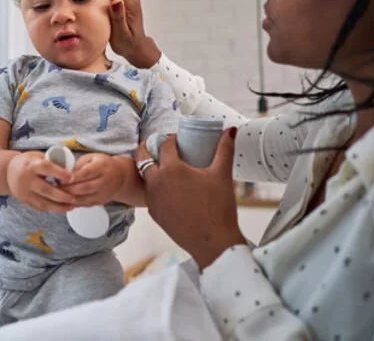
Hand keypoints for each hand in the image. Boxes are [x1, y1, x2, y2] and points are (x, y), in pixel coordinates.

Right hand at [6, 151, 75, 211]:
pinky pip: (40, 207)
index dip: (60, 173)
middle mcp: (26, 180)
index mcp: (31, 166)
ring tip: (71, 206)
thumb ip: (52, 162)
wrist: (8, 172)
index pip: (46, 169)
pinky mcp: (25, 201)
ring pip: (43, 203)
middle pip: (46, 190)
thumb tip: (71, 169)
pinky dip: (52, 209)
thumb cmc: (28, 163)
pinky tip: (62, 208)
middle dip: (61, 196)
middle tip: (74, 198)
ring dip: (59, 207)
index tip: (72, 178)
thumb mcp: (38, 156)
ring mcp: (24, 193)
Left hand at [63, 153, 124, 205]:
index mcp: (101, 168)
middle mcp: (103, 182)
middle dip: (68, 189)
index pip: (86, 173)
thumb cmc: (103, 164)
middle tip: (55, 187)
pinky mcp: (100, 202)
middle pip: (84, 188)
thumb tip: (64, 172)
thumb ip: (79, 164)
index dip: (73, 177)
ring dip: (69, 198)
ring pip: (84, 198)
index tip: (60, 179)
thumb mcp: (92, 157)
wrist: (120, 177)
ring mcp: (102, 194)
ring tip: (57, 195)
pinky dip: (74, 204)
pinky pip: (86, 205)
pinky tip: (65, 202)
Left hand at [136, 128, 246, 269]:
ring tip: (164, 166)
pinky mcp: (154, 214)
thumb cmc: (218, 208)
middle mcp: (156, 182)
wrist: (213, 242)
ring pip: (144, 177)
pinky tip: (168, 189)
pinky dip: (155, 187)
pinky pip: (150, 194)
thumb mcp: (222, 174)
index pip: (164, 145)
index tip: (178, 139)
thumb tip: (230, 131)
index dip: (170, 138)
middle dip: (148, 148)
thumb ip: (225, 150)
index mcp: (171, 169)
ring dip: (150, 168)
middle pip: (143, 157)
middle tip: (159, 145)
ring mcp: (152, 199)